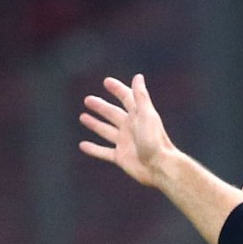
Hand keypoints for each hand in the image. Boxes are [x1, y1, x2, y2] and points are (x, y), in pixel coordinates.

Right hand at [78, 73, 172, 187]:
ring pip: (106, 131)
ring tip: (83, 117)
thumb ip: (141, 97)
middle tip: (88, 99)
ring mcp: (124, 143)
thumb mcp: (147, 115)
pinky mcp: (120, 157)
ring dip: (95, 124)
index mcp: (138, 116)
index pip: (126, 98)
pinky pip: (103, 152)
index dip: (117, 89)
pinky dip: (93, 149)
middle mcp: (130, 128)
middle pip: (112, 114)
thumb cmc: (155, 141)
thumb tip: (138, 76)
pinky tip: (83, 145)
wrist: (160, 167)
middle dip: (100, 107)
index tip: (107, 82)